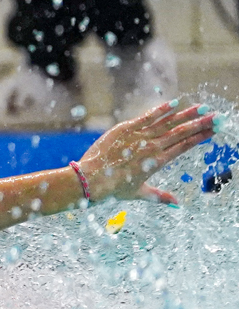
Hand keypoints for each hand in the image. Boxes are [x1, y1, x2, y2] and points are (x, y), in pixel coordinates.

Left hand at [77, 101, 215, 204]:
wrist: (90, 179)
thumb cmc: (113, 189)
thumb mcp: (138, 194)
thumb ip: (160, 197)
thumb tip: (177, 205)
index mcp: (157, 162)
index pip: (184, 147)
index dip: (200, 137)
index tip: (214, 131)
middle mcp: (151, 148)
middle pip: (181, 132)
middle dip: (201, 124)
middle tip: (218, 117)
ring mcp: (139, 137)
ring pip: (167, 122)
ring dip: (186, 114)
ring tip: (202, 108)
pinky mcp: (125, 129)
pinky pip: (147, 116)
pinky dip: (161, 110)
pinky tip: (175, 103)